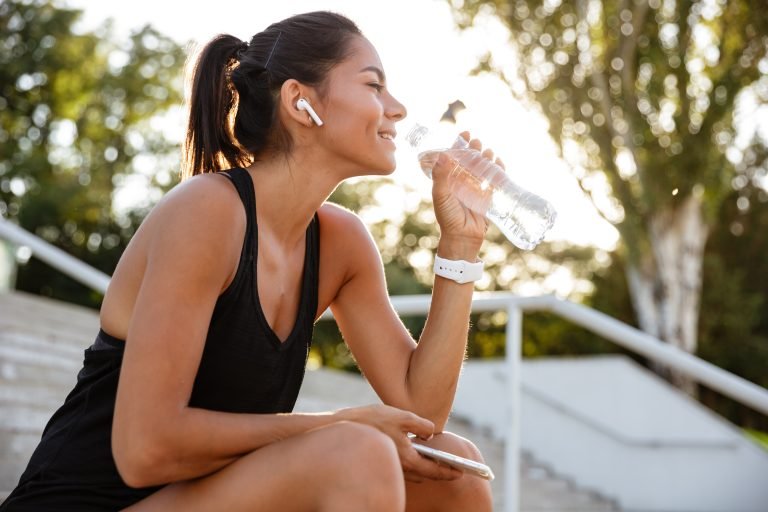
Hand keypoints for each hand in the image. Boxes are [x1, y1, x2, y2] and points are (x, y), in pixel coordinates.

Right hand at [335, 405, 461, 482]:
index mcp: (408, 459)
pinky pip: (403, 467)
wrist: (341, 428)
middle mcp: (400, 468)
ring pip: (414, 471)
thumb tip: (431, 434)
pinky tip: (414, 451)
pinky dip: (413, 462)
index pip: (434, 470)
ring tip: (437, 460)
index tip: (463, 472)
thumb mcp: (402, 416)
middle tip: (454, 468)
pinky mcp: (382, 462)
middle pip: (425, 474)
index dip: (450, 471)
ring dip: (426, 467)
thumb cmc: (372, 421)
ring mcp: (390, 467)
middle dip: (439, 471)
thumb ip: (421, 425)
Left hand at [431, 132, 505, 255]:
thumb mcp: (441, 195)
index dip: (460, 144)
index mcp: (449, 179)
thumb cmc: (448, 217)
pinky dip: (499, 170)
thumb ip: (440, 176)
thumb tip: (444, 155)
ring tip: (488, 153)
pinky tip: (499, 163)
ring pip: (484, 167)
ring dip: (487, 158)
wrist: (462, 238)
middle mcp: (462, 181)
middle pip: (471, 159)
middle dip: (475, 149)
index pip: (454, 157)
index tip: (465, 133)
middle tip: (477, 143)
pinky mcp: (488, 196)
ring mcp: (476, 188)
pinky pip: (495, 179)